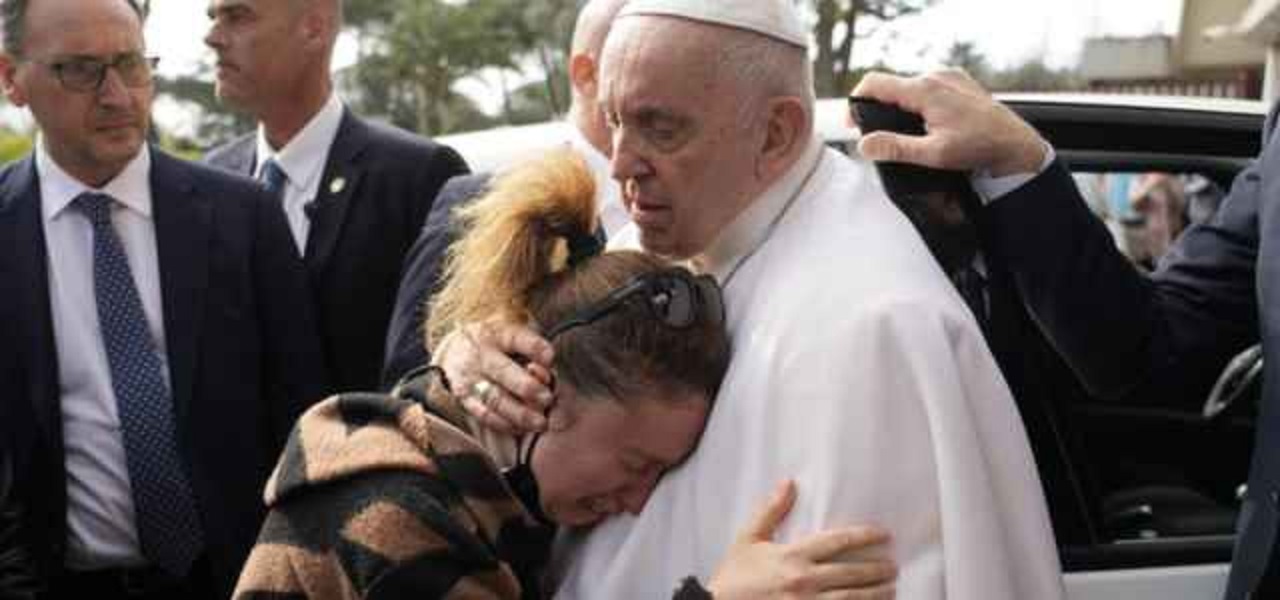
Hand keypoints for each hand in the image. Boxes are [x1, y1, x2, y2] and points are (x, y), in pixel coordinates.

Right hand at [435, 319, 554, 434]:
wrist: (456, 348)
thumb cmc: (498, 345)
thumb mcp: (515, 337)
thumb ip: (534, 354)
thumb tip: (547, 375)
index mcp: (500, 335)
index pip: (517, 338)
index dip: (535, 348)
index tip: (550, 357)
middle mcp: (483, 354)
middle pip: (503, 371)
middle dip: (527, 387)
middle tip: (547, 398)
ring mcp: (471, 377)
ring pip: (495, 398)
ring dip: (520, 413)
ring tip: (540, 422)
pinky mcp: (464, 397)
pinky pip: (484, 414)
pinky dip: (504, 424)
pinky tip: (521, 428)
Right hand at [707, 481, 896, 599]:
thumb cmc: (733, 576)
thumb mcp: (748, 539)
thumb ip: (771, 510)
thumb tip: (789, 483)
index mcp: (792, 557)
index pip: (837, 542)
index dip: (863, 536)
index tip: (883, 534)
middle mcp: (804, 581)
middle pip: (851, 573)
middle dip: (876, 570)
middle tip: (893, 566)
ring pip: (851, 599)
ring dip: (875, 594)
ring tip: (890, 589)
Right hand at [851, 69, 1046, 176]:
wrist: (1015, 143)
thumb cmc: (980, 147)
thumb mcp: (933, 154)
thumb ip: (895, 147)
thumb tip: (865, 143)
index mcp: (925, 90)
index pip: (874, 83)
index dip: (856, 102)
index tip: (853, 123)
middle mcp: (936, 76)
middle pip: (891, 86)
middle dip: (879, 108)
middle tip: (879, 135)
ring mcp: (948, 76)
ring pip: (909, 87)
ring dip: (900, 107)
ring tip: (906, 132)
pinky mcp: (958, 81)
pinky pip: (927, 87)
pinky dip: (919, 103)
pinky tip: (927, 124)